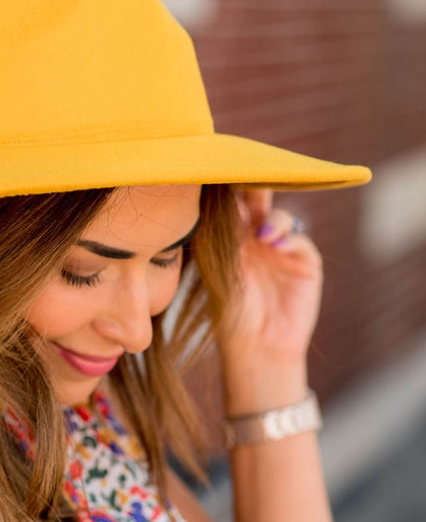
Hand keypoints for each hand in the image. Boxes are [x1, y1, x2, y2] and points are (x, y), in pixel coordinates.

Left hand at [216, 188, 323, 372]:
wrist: (257, 348)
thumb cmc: (230, 314)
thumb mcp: (220, 273)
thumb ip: (223, 238)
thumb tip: (217, 199)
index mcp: (231, 236)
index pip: (230, 202)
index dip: (228, 187)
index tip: (220, 173)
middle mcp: (256, 236)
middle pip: (257, 200)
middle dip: (255, 186)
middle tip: (250, 179)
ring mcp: (281, 247)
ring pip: (280, 217)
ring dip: (273, 219)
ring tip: (263, 234)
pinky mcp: (304, 261)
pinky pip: (300, 241)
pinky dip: (290, 240)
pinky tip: (277, 246)